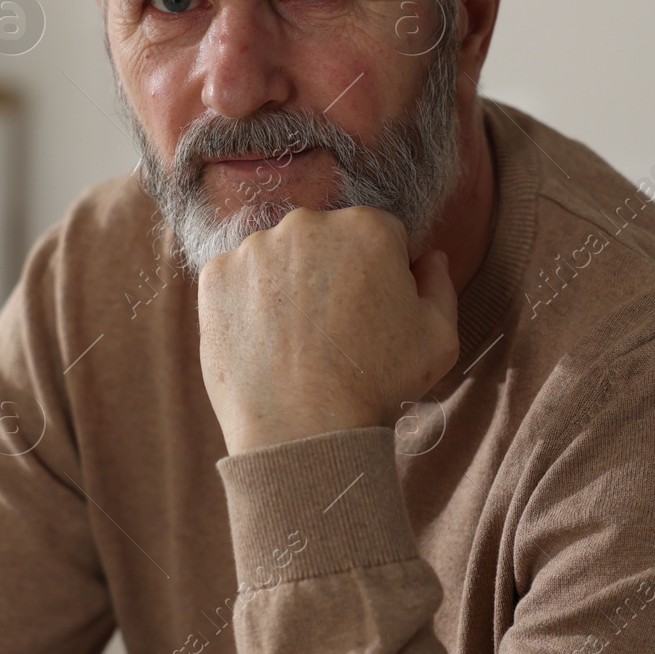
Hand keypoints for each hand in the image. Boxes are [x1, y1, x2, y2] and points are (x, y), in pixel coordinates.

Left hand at [197, 205, 459, 453]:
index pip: (379, 235)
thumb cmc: (376, 385)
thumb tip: (429, 257)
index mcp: (366, 226)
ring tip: (296, 340)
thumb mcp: (438, 337)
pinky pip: (237, 279)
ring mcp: (255, 248)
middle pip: (325, 239)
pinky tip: (264, 340)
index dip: (381, 274)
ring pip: (279, 257)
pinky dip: (247, 302)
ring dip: (287, 284)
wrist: (303, 430)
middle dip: (332, 271)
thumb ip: (439, 284)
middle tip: (333, 328)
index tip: (372, 311)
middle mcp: (307, 223)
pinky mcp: (216, 275)